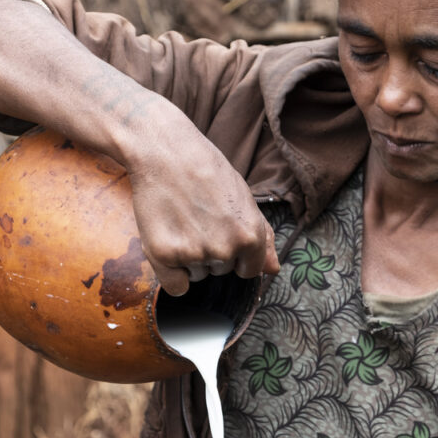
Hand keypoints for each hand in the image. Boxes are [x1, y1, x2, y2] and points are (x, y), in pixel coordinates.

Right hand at [123, 107, 278, 294]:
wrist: (166, 151)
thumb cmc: (206, 171)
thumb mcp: (244, 198)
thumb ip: (263, 237)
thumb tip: (272, 270)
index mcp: (251, 235)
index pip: (249, 271)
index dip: (235, 255)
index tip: (221, 234)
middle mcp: (226, 248)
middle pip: (221, 272)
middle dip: (210, 252)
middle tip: (197, 218)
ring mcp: (195, 253)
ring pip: (197, 276)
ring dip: (189, 259)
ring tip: (182, 221)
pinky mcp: (164, 254)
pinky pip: (176, 286)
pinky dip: (170, 272)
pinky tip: (168, 241)